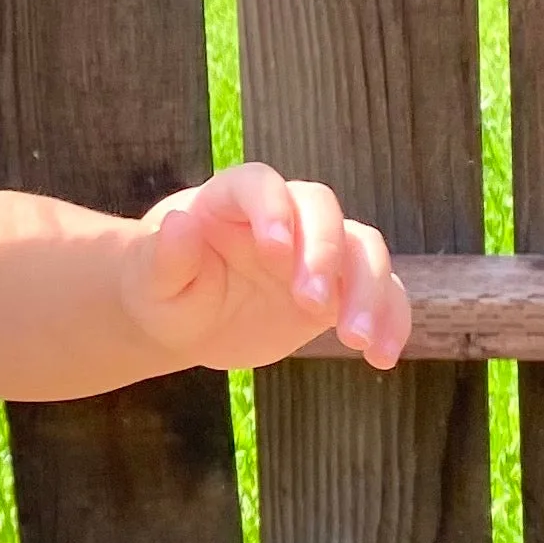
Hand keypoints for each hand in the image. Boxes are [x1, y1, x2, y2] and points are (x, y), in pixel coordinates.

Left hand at [127, 164, 410, 374]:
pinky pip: (382, 292)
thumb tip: (179, 223)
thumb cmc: (162, 290)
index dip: (273, 209)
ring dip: (369, 290)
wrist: (188, 319)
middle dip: (324, 253)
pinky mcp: (342, 288)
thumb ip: (165, 255)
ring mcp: (318, 250)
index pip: (261, 185)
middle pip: (322, 210)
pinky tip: (383, 357)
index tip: (275, 252)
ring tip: (357, 341)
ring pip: (364, 248)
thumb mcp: (151, 281)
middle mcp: (284, 215)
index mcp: (232, 200)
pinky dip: (392, 319)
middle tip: (312, 303)